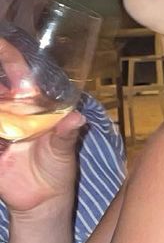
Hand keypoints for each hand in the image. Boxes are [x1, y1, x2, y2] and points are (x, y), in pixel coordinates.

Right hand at [0, 36, 83, 215]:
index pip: (17, 72)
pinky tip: (1, 143)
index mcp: (30, 105)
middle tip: (1, 86)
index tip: (0, 41)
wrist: (43, 200)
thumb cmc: (58, 170)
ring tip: (5, 131)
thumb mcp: (63, 152)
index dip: (8, 54)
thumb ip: (66, 135)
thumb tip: (78, 119)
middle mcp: (9, 111)